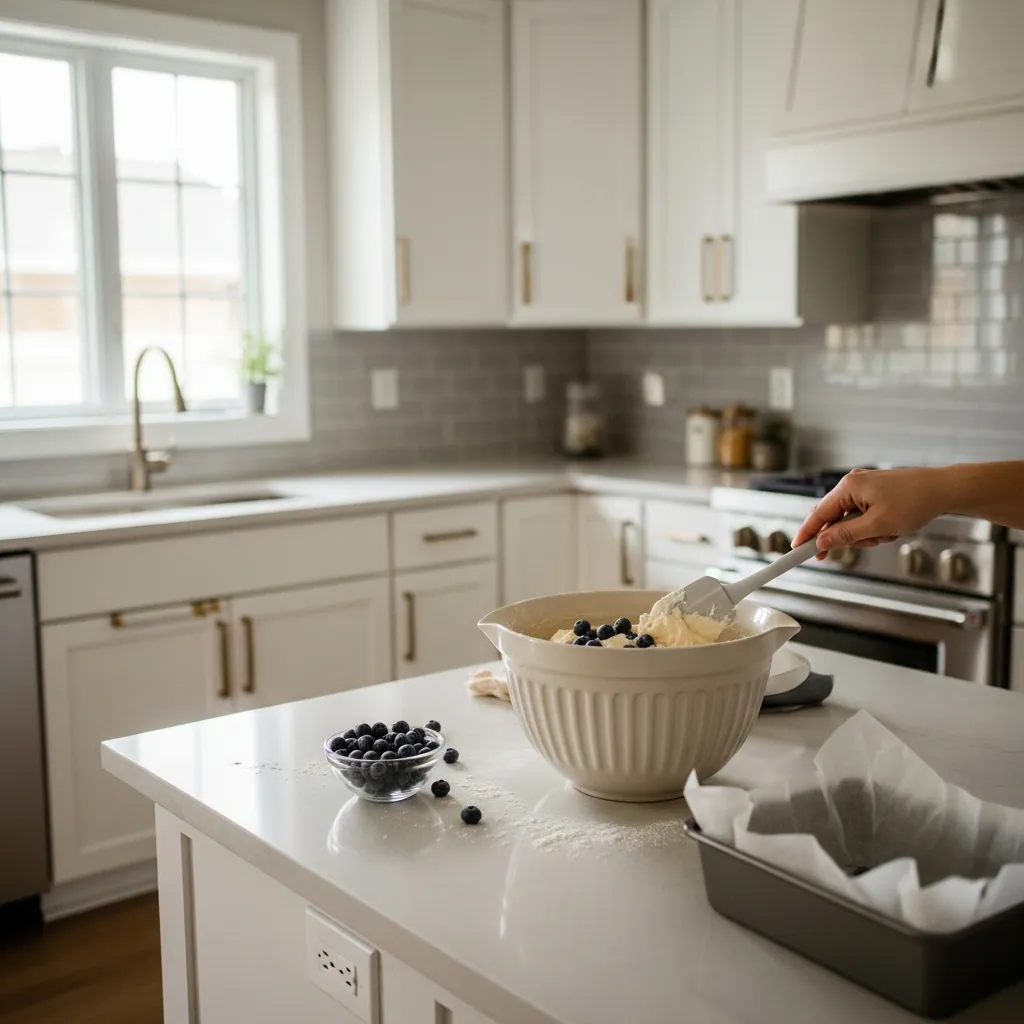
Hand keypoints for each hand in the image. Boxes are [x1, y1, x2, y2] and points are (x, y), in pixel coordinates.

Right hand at [792, 467, 948, 558]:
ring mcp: (864, 487)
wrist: (944, 489)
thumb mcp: (878, 526)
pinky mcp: (875, 493)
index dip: (806, 534)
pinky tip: (891, 529)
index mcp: (848, 488)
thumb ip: (846, 535)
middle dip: (845, 537)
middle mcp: (852, 484)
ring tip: (887, 534)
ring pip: (850, 520)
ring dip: (865, 534)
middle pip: (833, 518)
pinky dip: (873, 527)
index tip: (796, 550)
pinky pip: (863, 516)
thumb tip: (822, 542)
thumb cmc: (915, 502)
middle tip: (856, 547)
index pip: (818, 515)